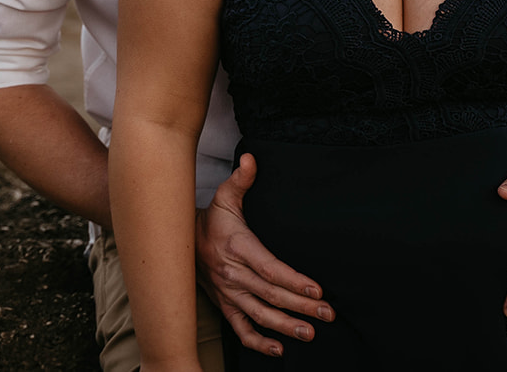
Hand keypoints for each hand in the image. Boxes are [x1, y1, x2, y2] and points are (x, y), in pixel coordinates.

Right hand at [194, 153, 334, 355]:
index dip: (293, 280)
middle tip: (327, 314)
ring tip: (310, 332)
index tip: (316, 290)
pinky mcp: (224, 305)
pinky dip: (258, 342)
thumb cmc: (210, 218)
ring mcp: (228, 294)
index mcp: (238, 248)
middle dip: (301, 306)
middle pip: (271, 295)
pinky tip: (279, 348)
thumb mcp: (224, 196)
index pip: (270, 268)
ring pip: (259, 315)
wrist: (179, 242)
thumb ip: (241, 179)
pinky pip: (241, 328)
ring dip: (285, 326)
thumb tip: (251, 159)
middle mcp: (233, 275)